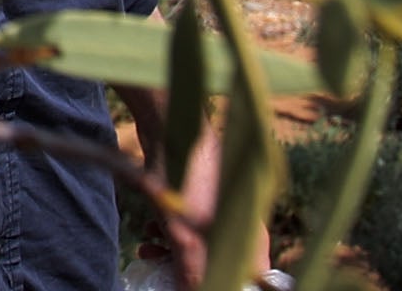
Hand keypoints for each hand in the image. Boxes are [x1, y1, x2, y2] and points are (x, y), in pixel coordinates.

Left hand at [119, 85, 270, 288]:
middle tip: (165, 275)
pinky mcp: (200, 194)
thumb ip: (193, 271)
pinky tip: (149, 233)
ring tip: (150, 253)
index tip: (202, 286)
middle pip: (222, 263)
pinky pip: (190, 225)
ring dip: (176, 254)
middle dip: (193, 273)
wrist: (170, 126)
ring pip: (202, 244)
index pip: (251, 277)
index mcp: (251, 235)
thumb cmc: (186, 178)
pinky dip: (172, 233)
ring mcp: (222, 206)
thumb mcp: (186, 235)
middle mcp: (241, 221)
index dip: (231, 285)